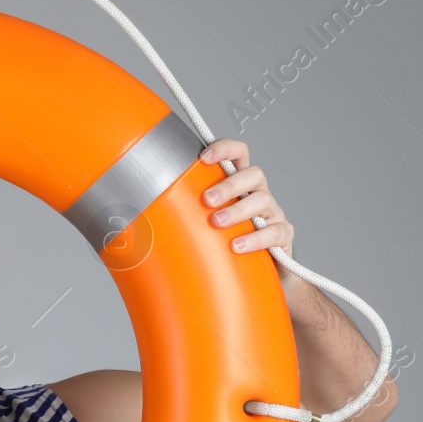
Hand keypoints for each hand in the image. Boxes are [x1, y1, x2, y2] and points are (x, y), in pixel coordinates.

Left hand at [199, 138, 296, 284]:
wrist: (259, 273)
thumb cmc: (225, 243)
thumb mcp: (204, 224)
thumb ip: (185, 215)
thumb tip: (140, 222)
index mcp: (240, 184)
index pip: (239, 154)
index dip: (224, 149)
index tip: (203, 157)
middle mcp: (258, 193)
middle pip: (253, 174)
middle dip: (228, 185)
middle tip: (206, 200)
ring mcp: (272, 213)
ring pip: (262, 200)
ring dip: (237, 210)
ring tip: (216, 223)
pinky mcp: (282, 235)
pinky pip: (274, 232)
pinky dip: (254, 238)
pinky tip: (236, 246)